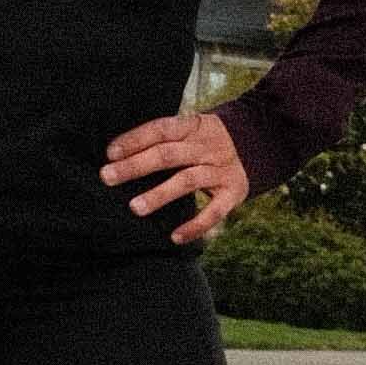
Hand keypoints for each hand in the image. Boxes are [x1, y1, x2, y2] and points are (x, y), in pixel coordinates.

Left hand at [101, 105, 252, 247]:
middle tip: (108, 177)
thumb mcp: (190, 129)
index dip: (135, 140)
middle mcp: (206, 147)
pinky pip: (215, 211)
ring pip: (188, 180)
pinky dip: (195, 225)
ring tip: (135, 208)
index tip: (110, 154)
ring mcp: (220, 170)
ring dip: (160, 194)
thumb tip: (118, 155)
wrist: (258, 142)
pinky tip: (175, 237)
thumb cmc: (206, 141)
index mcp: (192, 127)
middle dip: (136, 166)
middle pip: (168, 155)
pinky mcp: (233, 192)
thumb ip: (163, 139)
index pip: (160, 129)